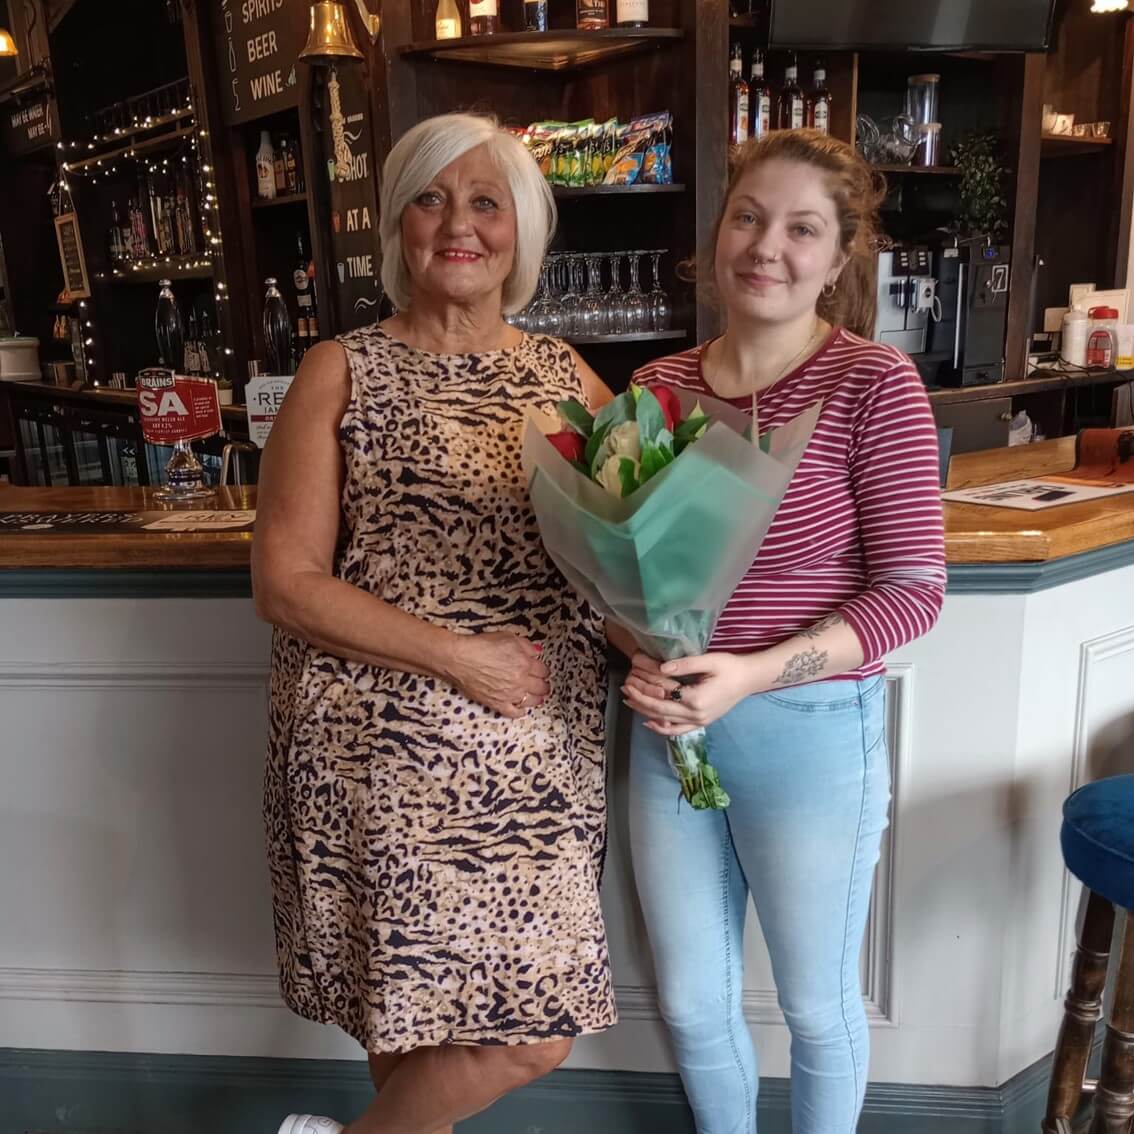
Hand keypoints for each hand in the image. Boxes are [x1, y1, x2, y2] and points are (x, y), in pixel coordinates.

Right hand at [446, 632, 548, 718]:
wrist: (460, 659)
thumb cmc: (480, 646)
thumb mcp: (507, 637)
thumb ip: (526, 645)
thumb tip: (537, 652)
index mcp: (525, 663)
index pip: (543, 670)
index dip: (544, 670)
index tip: (543, 670)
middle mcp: (520, 681)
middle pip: (540, 687)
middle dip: (544, 685)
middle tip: (544, 684)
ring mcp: (510, 694)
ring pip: (531, 701)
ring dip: (537, 699)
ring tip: (538, 697)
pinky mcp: (497, 704)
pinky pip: (514, 713)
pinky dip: (520, 712)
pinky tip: (522, 709)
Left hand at [622, 651, 754, 735]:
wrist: (750, 679)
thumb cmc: (731, 667)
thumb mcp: (709, 660)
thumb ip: (685, 665)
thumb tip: (661, 668)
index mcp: (696, 699)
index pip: (662, 695)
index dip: (643, 689)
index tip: (629, 680)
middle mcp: (696, 715)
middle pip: (660, 711)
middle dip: (639, 700)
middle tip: (624, 690)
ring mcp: (699, 722)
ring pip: (665, 722)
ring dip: (646, 713)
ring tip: (630, 701)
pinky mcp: (702, 723)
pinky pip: (678, 730)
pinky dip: (662, 728)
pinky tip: (650, 722)